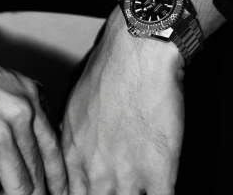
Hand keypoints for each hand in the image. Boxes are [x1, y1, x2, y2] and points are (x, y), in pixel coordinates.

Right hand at [0, 21, 68, 193]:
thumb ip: (10, 108)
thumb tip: (19, 142)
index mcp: (26, 94)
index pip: (52, 147)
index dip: (56, 178)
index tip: (56, 193)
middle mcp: (20, 113)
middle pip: (37, 172)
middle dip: (30, 193)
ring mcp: (0, 135)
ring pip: (18, 188)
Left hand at [60, 8, 183, 194]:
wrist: (138, 52)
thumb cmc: (108, 69)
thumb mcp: (74, 103)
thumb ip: (73, 138)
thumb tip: (74, 153)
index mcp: (73, 153)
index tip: (91, 193)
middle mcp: (95, 170)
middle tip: (115, 190)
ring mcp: (127, 176)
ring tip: (137, 189)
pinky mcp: (159, 174)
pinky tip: (159, 191)